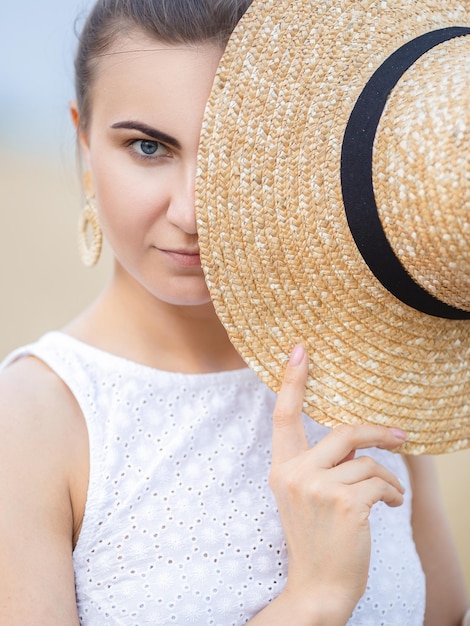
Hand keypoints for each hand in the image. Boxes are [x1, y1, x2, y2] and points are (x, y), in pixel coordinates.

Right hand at [269, 345, 406, 622]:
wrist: (318, 586)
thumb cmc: (316, 538)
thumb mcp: (305, 496)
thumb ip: (320, 463)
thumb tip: (358, 441)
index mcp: (281, 468)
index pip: (284, 416)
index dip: (292, 381)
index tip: (299, 350)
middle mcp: (293, 473)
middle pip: (345, 433)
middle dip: (380, 434)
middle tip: (402, 438)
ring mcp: (317, 488)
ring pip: (368, 462)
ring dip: (387, 479)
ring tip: (388, 496)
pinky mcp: (345, 503)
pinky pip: (380, 482)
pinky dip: (392, 493)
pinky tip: (389, 506)